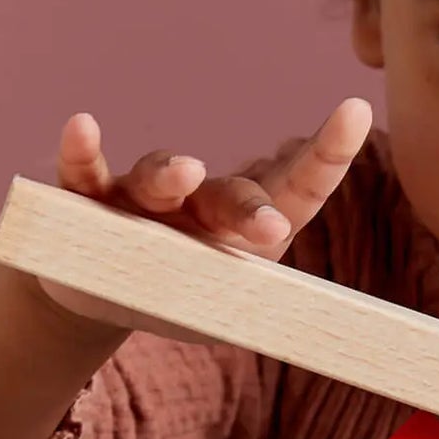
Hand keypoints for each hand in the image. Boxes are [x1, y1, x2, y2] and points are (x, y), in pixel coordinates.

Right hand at [35, 96, 373, 339]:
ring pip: (158, 179)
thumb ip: (256, 309)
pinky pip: (84, 173)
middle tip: (269, 230)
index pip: (294, 192)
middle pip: (230, 196)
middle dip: (249, 210)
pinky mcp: (87, 198)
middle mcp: (199, 201)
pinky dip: (81, 152)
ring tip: (184, 173)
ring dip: (170, 174)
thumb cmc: (177, 296)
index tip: (356, 112)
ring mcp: (142, 195)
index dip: (326, 157)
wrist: (99, 292)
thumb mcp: (223, 312)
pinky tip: (82, 127)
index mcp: (242, 227)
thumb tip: (313, 326)